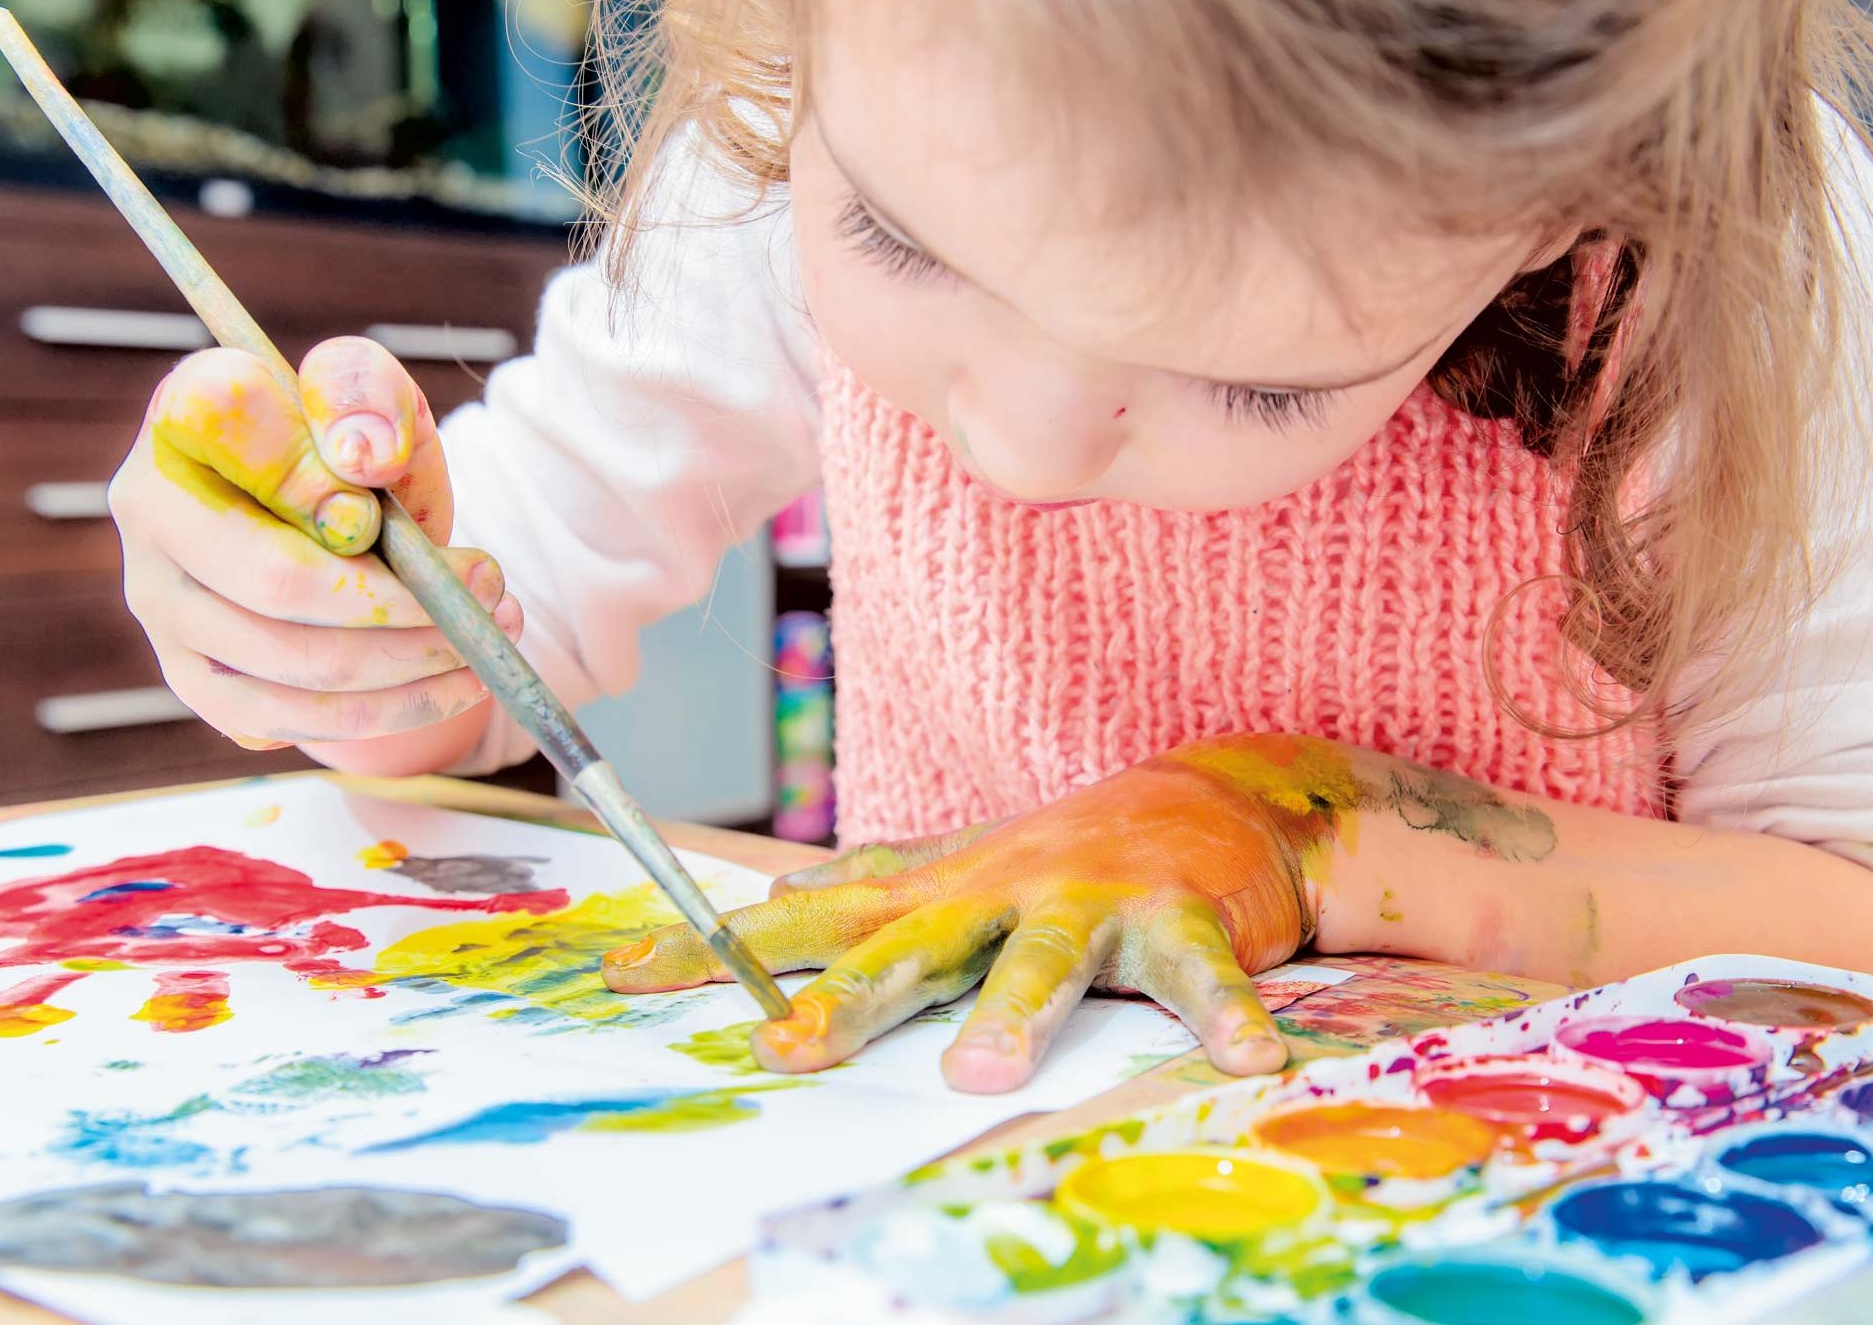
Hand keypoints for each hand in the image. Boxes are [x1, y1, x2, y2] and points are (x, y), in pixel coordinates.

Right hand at [109, 338, 517, 749]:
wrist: (339, 517)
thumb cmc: (352, 448)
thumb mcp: (375, 396)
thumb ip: (364, 394)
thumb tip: (363, 459)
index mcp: (184, 417)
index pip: (241, 441)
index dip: (330, 479)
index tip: (400, 494)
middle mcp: (150, 516)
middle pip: (280, 586)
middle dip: (408, 601)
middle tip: (490, 591)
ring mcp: (163, 609)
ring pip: (298, 667)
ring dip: (417, 661)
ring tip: (488, 637)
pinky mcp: (198, 681)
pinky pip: (296, 722)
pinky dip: (393, 710)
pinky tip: (456, 681)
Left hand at [603, 743, 1324, 1092]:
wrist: (1208, 800)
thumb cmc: (1063, 853)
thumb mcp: (957, 867)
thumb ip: (871, 885)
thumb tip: (770, 895)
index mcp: (938, 891)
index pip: (810, 917)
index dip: (719, 947)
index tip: (627, 976)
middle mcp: (1001, 891)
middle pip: (913, 948)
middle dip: (850, 1000)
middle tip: (789, 1051)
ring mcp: (1091, 900)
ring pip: (1047, 957)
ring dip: (1015, 1012)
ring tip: (981, 1072)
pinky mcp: (1182, 916)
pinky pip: (1201, 971)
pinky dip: (1224, 1012)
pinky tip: (1246, 1056)